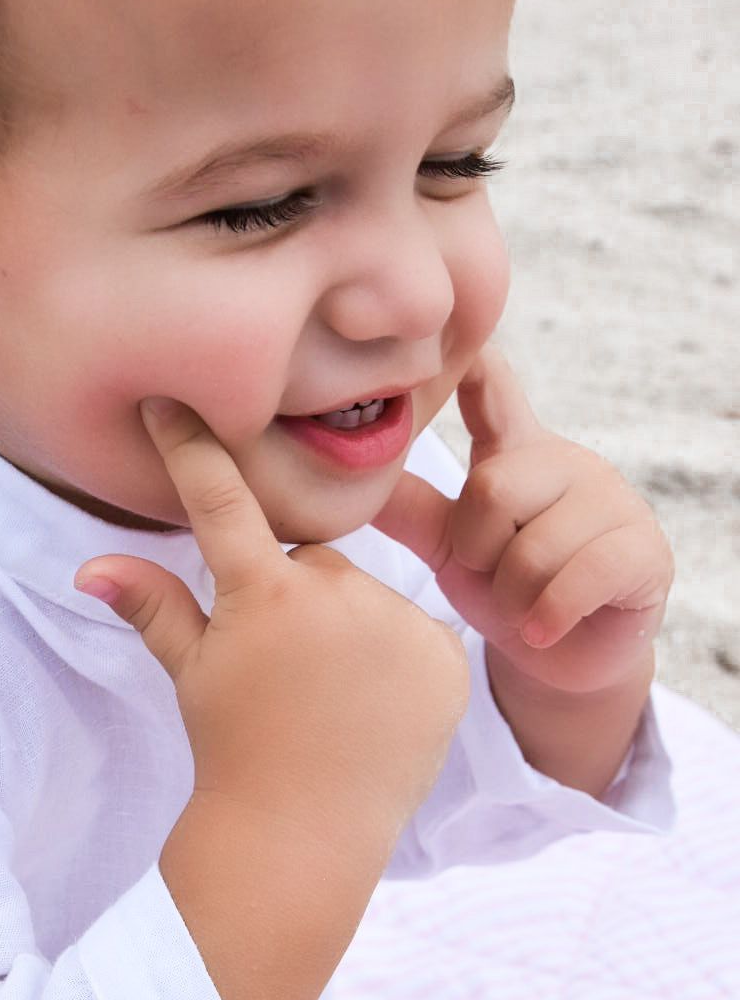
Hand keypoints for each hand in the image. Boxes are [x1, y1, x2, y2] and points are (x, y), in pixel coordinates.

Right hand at [75, 398, 469, 858]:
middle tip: (285, 670)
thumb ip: (153, 607)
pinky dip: (398, 660)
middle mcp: (336, 596)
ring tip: (333, 698)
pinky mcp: (445, 659)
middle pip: (314, 560)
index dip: (192, 448)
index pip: (221, 500)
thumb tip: (89, 567)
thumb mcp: (191, 675)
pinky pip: (415, 634)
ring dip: (350, 628)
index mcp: (262, 596)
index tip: (174, 402)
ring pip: (367, 597)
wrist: (304, 834)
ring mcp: (398, 626)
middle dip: (297, 598)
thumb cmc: (235, 752)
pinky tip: (375, 708)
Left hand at [376, 346, 674, 696]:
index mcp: (516, 455)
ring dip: (513, 597)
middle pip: (493, 488)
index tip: (464, 338)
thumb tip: (354, 476)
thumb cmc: (506, 592)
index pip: (495, 394)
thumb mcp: (448, 549)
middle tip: (491, 575)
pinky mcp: (645, 551)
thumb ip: (411, 510)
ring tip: (522, 606)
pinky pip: (582, 578)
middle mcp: (568, 464)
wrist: (562, 661)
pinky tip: (541, 628)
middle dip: (478, 551)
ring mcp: (614, 503)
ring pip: (534, 547)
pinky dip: (549, 614)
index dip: (478, 367)